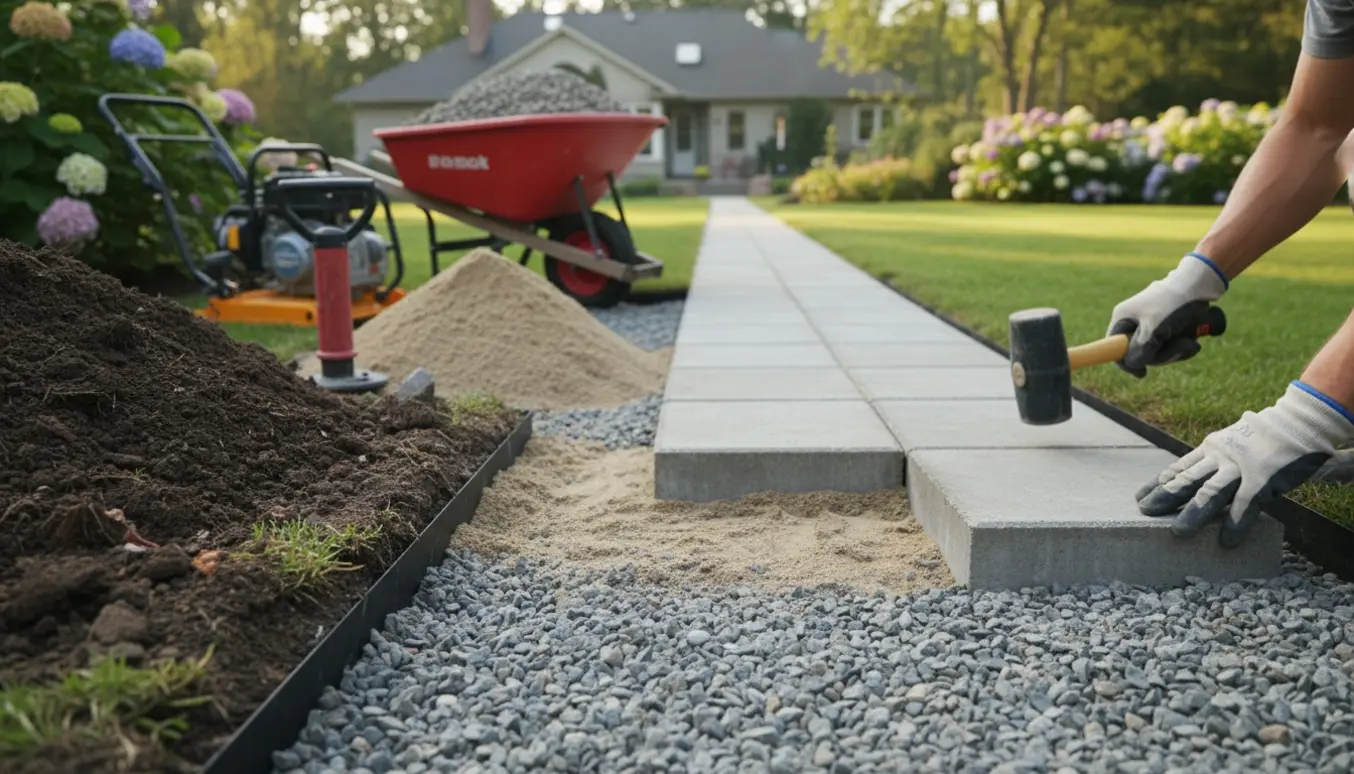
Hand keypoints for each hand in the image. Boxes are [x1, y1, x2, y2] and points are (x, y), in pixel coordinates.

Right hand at [1108, 252, 1229, 377]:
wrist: (1200, 283)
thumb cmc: (1173, 302)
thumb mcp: (1154, 327)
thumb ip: (1141, 349)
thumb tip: (1134, 365)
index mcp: (1123, 318)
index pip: (1114, 348)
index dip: (1125, 363)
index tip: (1142, 373)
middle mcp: (1135, 322)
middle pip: (1139, 353)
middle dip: (1162, 355)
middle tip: (1179, 347)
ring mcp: (1151, 325)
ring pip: (1158, 352)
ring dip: (1176, 351)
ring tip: (1190, 340)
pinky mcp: (1168, 327)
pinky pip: (1171, 346)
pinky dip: (1183, 346)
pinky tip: (1192, 340)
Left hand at [1134, 381, 1353, 546]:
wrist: (1299, 423)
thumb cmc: (1265, 437)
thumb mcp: (1231, 442)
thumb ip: (1214, 459)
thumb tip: (1196, 476)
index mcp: (1211, 448)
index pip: (1177, 467)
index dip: (1157, 484)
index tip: (1139, 497)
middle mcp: (1220, 457)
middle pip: (1186, 479)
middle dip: (1164, 497)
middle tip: (1144, 512)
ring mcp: (1241, 468)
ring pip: (1210, 492)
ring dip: (1193, 513)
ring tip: (1177, 531)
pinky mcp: (1263, 478)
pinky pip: (1246, 504)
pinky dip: (1235, 523)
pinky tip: (1226, 540)